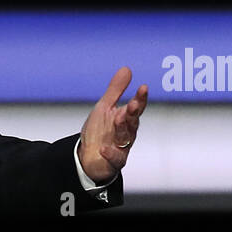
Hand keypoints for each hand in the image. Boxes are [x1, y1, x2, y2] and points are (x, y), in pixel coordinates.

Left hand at [79, 67, 147, 183]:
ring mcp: (121, 147)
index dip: (140, 98)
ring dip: (122, 128)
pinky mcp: (115, 161)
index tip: (143, 88)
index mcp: (126, 118)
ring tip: (118, 119)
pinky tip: (104, 149)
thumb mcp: (105, 107)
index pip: (136, 106)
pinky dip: (110, 153)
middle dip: (133, 113)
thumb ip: (116, 90)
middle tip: (133, 104)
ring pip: (125, 137)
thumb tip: (126, 69)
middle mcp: (127, 132)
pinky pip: (115, 158)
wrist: (88, 157)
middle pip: (133, 121)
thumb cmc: (99, 132)